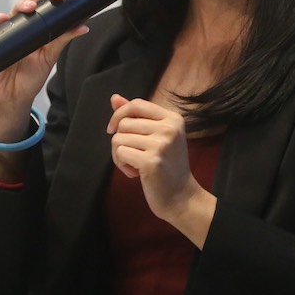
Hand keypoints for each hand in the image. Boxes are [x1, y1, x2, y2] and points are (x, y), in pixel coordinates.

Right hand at [0, 0, 89, 144]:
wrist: (13, 95)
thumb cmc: (32, 74)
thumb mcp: (52, 56)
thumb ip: (65, 38)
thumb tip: (84, 26)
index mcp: (46, 20)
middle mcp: (31, 19)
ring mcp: (14, 27)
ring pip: (18, 7)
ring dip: (25, 3)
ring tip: (31, 7)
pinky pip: (0, 26)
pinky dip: (3, 21)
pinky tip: (4, 19)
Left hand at [107, 94, 215, 247]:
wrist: (180, 196)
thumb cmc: (167, 165)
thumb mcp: (156, 135)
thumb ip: (136, 116)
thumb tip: (114, 98)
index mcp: (173, 118)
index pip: (136, 104)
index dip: (120, 114)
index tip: (114, 129)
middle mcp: (169, 128)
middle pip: (124, 123)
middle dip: (121, 140)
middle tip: (133, 155)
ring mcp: (161, 144)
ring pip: (118, 138)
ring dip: (120, 154)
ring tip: (134, 164)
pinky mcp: (151, 161)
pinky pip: (120, 153)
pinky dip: (121, 164)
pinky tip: (134, 173)